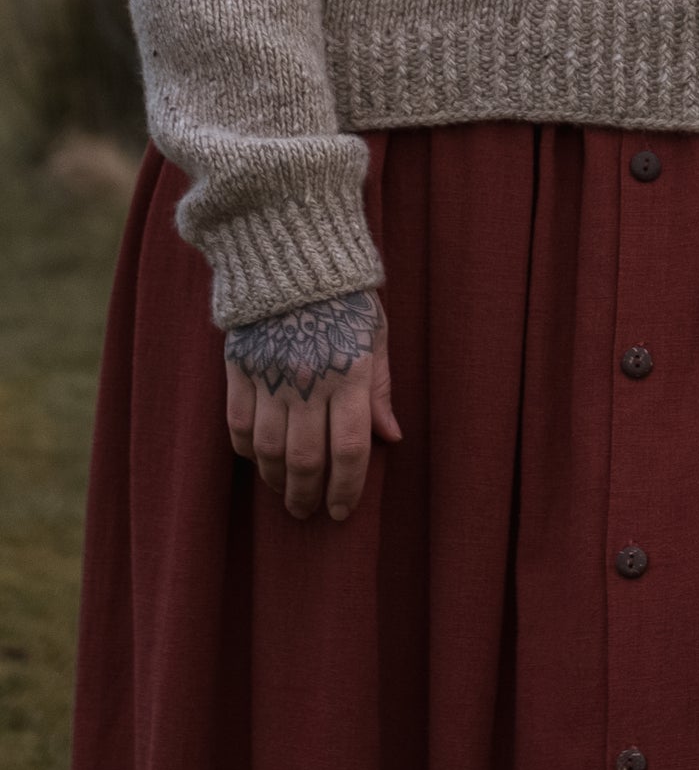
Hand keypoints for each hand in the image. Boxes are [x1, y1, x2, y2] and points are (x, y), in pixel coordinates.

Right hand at [223, 287, 401, 522]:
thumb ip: (379, 389)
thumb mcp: (375, 336)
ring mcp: (270, 377)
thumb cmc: (345, 297)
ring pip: (268, 450)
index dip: (347, 487)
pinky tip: (259, 460)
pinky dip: (247, 451)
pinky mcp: (239, 369)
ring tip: (285, 492)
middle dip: (307, 495)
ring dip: (276, 480)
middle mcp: (309, 381)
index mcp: (349, 373)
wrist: (294, 257)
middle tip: (308, 512)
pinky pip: (237, 425)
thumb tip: (391, 437)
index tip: (342, 511)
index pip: (350, 449)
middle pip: (306, 459)